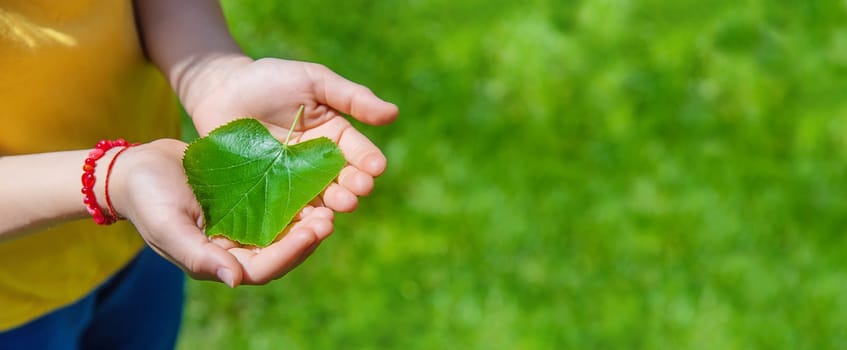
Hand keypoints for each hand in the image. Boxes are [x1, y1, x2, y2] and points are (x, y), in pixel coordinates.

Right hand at [111, 139, 334, 286]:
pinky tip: (312, 186)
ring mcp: (241, 226)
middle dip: (306, 239)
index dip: (289, 253)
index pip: (262, 268)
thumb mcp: (168, 226)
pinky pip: (276, 206)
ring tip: (328, 205)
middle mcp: (234, 248)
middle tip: (329, 219)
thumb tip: (235, 280)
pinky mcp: (246, 202)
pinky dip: (294, 201)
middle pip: (280, 253)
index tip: (312, 231)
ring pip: (282, 231)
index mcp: (216, 262)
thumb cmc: (146, 198)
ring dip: (306, 221)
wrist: (135, 167)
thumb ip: (198, 255)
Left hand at [182, 56, 398, 212]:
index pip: (358, 151)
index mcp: (335, 136)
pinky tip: (307, 220)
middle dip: (353, 186)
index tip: (376, 168)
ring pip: (319, 198)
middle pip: (342, 179)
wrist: (219, 89)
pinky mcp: (269, 194)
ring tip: (340, 206)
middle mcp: (319, 163)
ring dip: (333, 204)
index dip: (368, 161)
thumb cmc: (269, 79)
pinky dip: (299, 217)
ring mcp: (293, 181)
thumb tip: (393, 113)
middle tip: (358, 191)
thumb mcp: (314, 80)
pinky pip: (287, 208)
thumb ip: (352, 97)